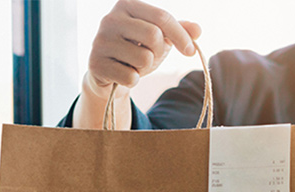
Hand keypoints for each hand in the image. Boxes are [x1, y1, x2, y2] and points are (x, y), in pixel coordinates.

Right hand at [86, 0, 201, 97]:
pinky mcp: (95, 64)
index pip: (162, 17)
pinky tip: (123, 73)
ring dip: (145, 67)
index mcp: (126, 4)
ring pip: (143, 58)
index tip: (191, 51)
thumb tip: (198, 30)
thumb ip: (179, 30)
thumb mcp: (160, 37)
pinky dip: (133, 80)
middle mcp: (110, 19)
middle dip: (159, 51)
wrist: (109, 72)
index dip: (181, 36)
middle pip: (153, 36)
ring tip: (134, 63)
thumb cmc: (137, 49)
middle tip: (151, 56)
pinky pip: (130, 77)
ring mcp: (100, 41)